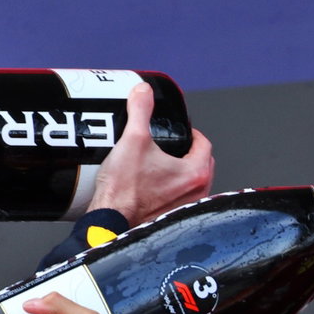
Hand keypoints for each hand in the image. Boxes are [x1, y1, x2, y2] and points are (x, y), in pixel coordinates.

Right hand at [87, 82, 213, 225]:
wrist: (110, 221)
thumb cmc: (124, 192)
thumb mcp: (132, 140)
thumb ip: (140, 110)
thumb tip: (144, 92)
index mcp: (195, 173)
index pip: (203, 143)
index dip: (191, 132)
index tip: (179, 130)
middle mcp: (197, 193)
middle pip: (201, 163)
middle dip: (187, 151)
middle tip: (170, 146)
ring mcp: (186, 209)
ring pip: (192, 183)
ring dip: (181, 172)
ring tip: (162, 165)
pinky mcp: (173, 220)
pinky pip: (180, 199)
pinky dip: (172, 190)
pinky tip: (155, 187)